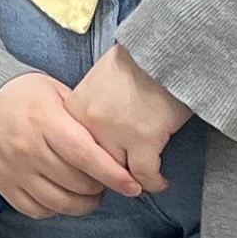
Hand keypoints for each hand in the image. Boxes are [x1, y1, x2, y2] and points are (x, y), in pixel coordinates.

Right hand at [0, 71, 128, 219]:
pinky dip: (55, 210)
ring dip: (82, 204)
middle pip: (76, 182)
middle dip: (101, 187)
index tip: (133, 186)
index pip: (86, 156)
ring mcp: (13, 169)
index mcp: (45, 120)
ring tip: (90, 194)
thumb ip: (81, 117)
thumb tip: (113, 144)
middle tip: (108, 181)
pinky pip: (35, 210)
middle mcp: (28, 148)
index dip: (113, 175)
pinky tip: (62, 198)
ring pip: (58, 202)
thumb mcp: (54, 91)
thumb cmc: (21, 93)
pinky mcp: (1, 184)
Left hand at [65, 44, 192, 196]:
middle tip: (119, 183)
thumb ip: (89, 113)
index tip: (95, 172)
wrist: (165, 51)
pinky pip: (145, 175)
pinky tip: (160, 182)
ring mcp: (116, 133)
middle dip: (106, 177)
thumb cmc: (135, 65)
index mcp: (75, 109)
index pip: (71, 151)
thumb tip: (91, 142)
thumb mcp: (97, 85)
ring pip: (118, 174)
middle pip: (93, 166)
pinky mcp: (144, 140)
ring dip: (131, 182)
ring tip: (141, 185)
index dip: (85, 164)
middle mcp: (90, 124)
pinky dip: (154, 182)